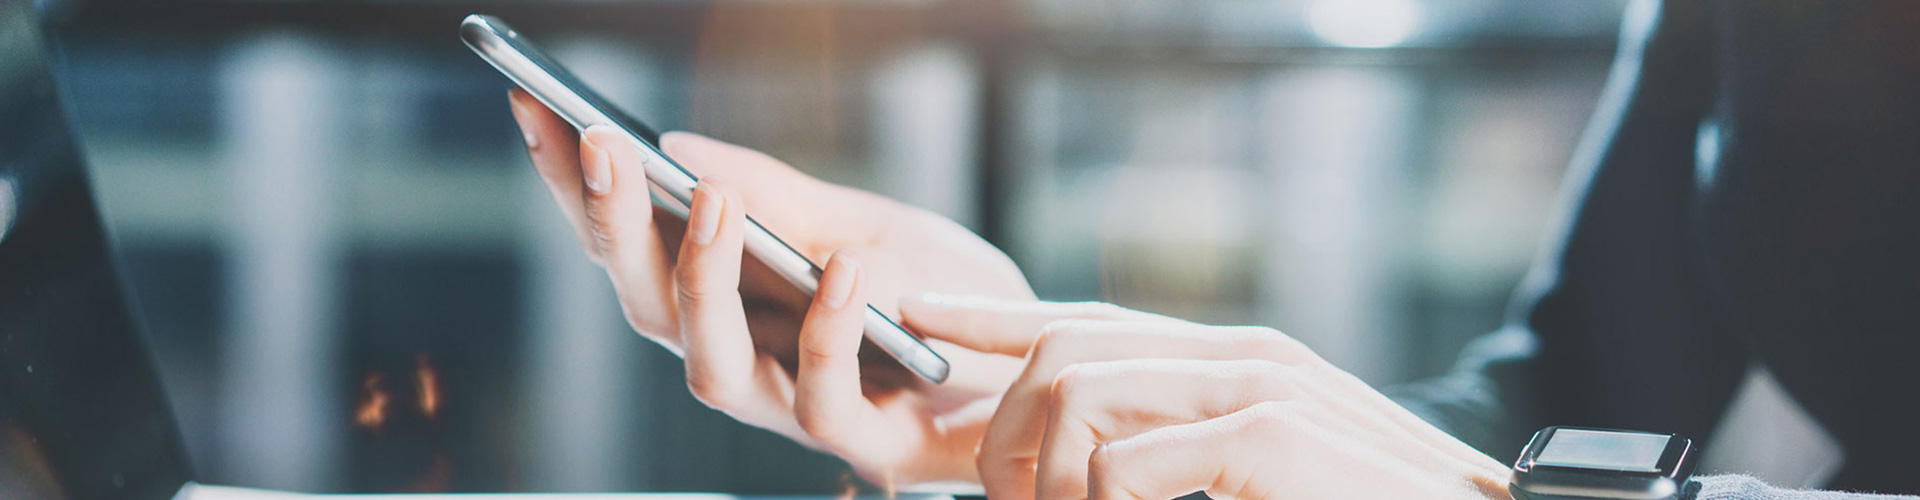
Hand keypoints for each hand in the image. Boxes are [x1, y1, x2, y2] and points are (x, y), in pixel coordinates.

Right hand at [507, 90, 1033, 485]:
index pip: (630, 245)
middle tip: (598, 143)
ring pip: (708, 367)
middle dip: (610, 226)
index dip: (575, 186)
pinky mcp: (864, 442)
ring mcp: (797, 409)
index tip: (533, 104)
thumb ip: (777, 198)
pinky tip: (839, 266)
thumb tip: (677, 150)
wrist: (1039, 367)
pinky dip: (825, 330)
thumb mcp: (864, 225)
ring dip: (700, 279)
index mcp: (728, 305)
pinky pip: (825, 396)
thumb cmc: (942, 304)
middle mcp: (744, 361)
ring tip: (711, 198)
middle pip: (645, 307)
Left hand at [904, 296, 1512, 499]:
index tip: (921, 317)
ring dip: (1046, 481)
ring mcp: (1258, 388)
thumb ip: (1171, 455)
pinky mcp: (1272, 437)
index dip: (994, 317)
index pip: (1087, 320)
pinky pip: (1129, 465)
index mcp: (1227, 364)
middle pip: (1063, 351)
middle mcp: (1237, 357)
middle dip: (1002, 431)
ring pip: (1077, 396)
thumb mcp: (1244, 478)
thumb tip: (1082, 470)